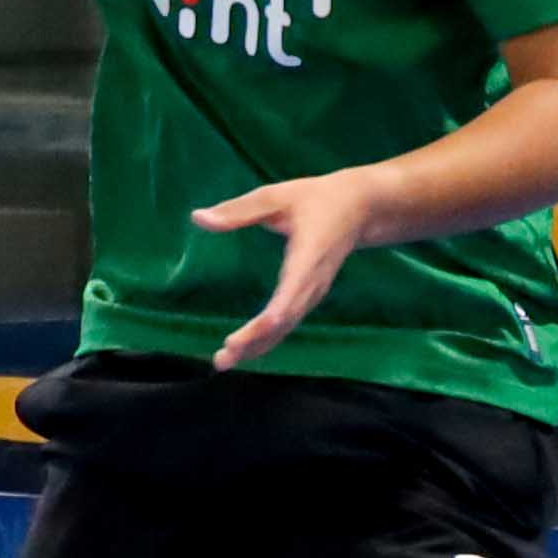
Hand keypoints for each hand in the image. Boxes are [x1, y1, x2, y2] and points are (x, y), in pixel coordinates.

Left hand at [193, 167, 388, 369]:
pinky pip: (288, 324)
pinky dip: (266, 339)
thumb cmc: (315, 199)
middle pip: (285, 319)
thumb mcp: (276, 196)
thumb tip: (198, 218)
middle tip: (223, 356)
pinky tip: (244, 351)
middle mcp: (312, 282)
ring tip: (224, 361)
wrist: (360, 208)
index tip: (258, 329)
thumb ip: (237, 211)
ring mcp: (313, 293)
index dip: (276, 312)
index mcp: (307, 256)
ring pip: (286, 327)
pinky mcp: (309, 297)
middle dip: (255, 340)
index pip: (292, 290)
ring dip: (257, 346)